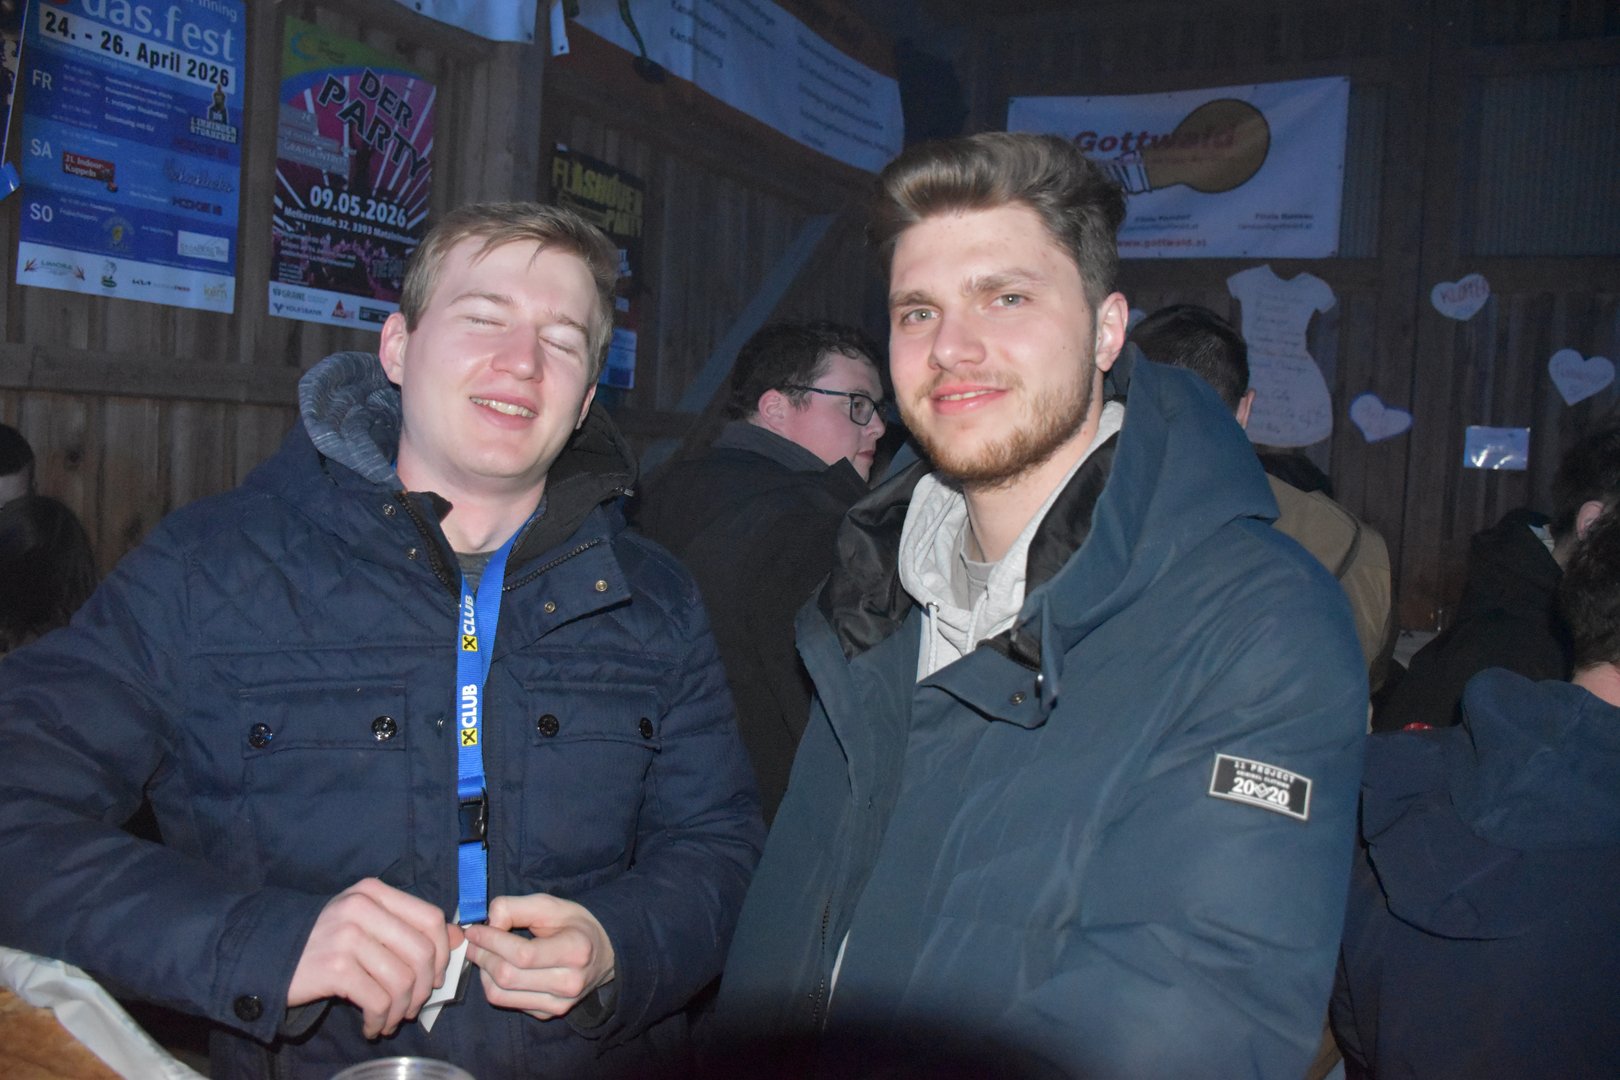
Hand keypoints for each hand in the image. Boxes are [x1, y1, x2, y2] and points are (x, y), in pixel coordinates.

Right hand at [287, 877, 462, 1038]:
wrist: (267, 956)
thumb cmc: (323, 942)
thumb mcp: (365, 923)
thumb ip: (408, 927)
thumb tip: (459, 938)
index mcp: (374, 892)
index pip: (431, 918)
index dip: (443, 952)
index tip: (435, 977)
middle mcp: (362, 907)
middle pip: (422, 952)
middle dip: (424, 988)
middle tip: (412, 1007)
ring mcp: (348, 935)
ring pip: (403, 980)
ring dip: (402, 1010)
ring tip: (390, 1019)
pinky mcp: (335, 967)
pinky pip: (378, 1000)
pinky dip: (381, 1020)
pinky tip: (372, 1026)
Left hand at [464, 893, 615, 1019]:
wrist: (605, 954)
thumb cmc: (575, 925)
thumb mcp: (551, 905)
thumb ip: (516, 907)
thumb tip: (488, 923)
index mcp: (576, 951)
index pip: (522, 954)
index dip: (491, 941)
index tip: (474, 929)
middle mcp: (569, 983)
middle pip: (508, 976)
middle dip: (482, 955)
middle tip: (473, 941)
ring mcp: (559, 1004)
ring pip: (501, 995)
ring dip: (482, 972)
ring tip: (482, 953)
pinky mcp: (548, 1014)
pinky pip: (507, 1002)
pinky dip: (494, 984)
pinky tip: (498, 967)